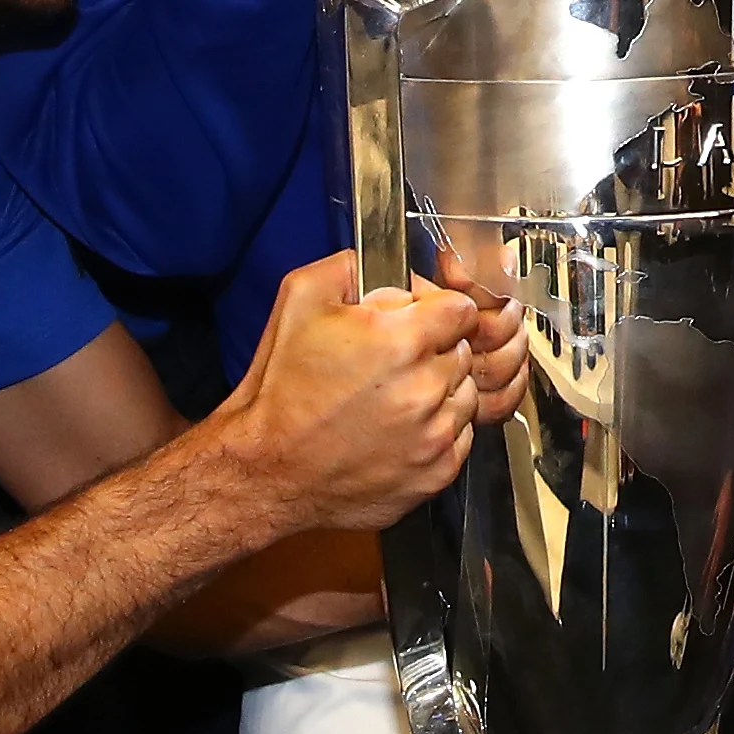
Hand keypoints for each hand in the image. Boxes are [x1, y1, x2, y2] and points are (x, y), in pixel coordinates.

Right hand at [217, 253, 521, 534]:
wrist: (268, 471)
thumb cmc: (282, 391)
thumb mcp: (299, 302)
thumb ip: (348, 266)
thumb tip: (375, 260)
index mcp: (402, 342)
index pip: (462, 310)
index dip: (437, 311)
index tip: (418, 322)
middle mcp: (427, 390)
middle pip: (462, 352)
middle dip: (434, 351)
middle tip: (391, 364)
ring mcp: (435, 437)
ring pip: (465, 396)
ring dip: (439, 392)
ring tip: (391, 399)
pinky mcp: (436, 473)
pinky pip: (460, 438)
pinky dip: (436, 432)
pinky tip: (396, 430)